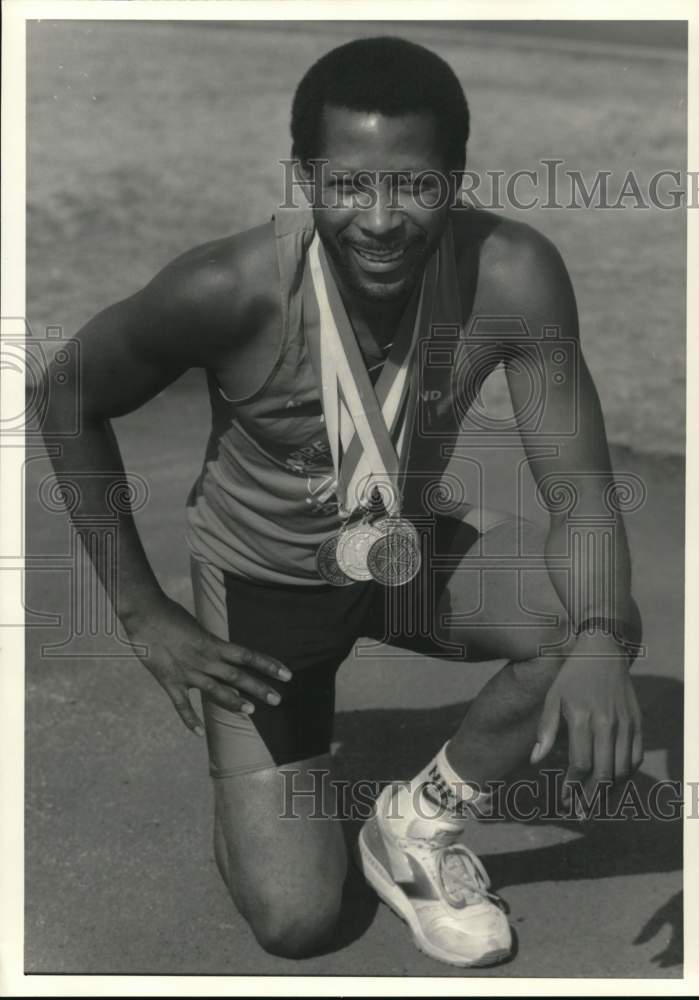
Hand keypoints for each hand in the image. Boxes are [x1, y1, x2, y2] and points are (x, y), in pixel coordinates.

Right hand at [122, 594, 290, 733]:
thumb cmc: (171, 614)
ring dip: (234, 701)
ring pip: (216, 691)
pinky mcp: (169, 681)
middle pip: (238, 676)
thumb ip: (209, 644)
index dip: (269, 665)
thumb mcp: (197, 628)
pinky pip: (182, 704)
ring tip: (252, 711)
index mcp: (213, 643)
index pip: (248, 656)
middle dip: (259, 688)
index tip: (287, 674)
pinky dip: (190, 719)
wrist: (144, 613)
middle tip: (278, 699)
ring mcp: (188, 672)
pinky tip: (198, 733)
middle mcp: (205, 659)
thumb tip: (221, 653)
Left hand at [530, 632, 642, 809]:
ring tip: (596, 806)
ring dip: (610, 792)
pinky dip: (627, 776)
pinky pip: (635, 757)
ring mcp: (626, 724)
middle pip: (603, 773)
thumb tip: (535, 760)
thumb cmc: (572, 676)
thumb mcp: (552, 698)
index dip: (572, 787)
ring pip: (622, 770)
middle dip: (591, 798)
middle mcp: (608, 724)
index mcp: (582, 718)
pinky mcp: (638, 723)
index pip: (580, 764)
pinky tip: (614, 785)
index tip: (563, 799)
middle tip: (581, 813)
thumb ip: (546, 730)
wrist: (603, 652)